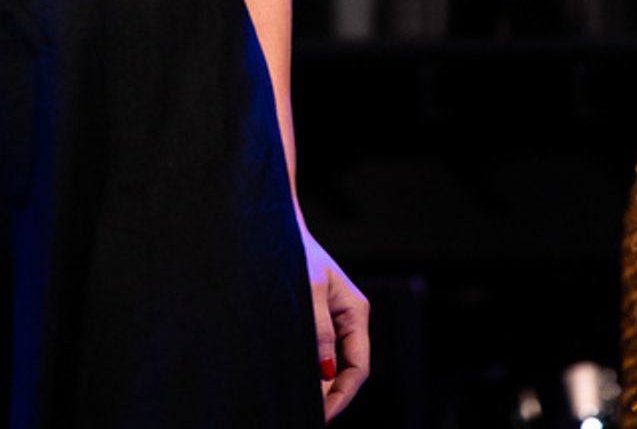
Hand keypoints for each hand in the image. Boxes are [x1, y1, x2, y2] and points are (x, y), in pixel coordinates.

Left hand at [297, 216, 369, 418]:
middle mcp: (349, 319)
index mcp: (356, 311)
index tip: (321, 414)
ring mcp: (334, 320)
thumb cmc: (296, 250)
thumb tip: (325, 371)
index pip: (358, 367)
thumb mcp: (308, 288)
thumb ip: (319, 330)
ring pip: (332, 364)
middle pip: (347, 370)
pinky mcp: (317, 319)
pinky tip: (294, 379)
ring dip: (318, 384)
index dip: (342, 395)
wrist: (277, 226)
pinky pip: (319, 353)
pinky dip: (310, 369)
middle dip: (330, 395)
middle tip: (305, 414)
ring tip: (296, 400)